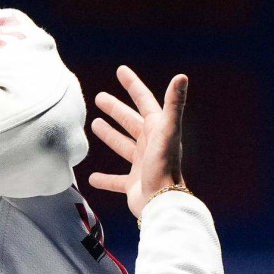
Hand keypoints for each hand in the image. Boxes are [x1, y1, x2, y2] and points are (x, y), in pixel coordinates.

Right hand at [88, 65, 187, 217]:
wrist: (161, 202)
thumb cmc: (163, 166)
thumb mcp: (167, 132)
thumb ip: (174, 104)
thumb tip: (181, 76)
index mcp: (158, 130)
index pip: (144, 101)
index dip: (133, 85)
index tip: (121, 71)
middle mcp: (150, 145)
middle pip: (130, 122)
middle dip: (115, 109)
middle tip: (99, 98)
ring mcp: (141, 165)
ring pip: (122, 146)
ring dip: (110, 136)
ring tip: (94, 125)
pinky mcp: (133, 184)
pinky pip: (116, 180)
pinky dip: (105, 179)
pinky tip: (92, 178)